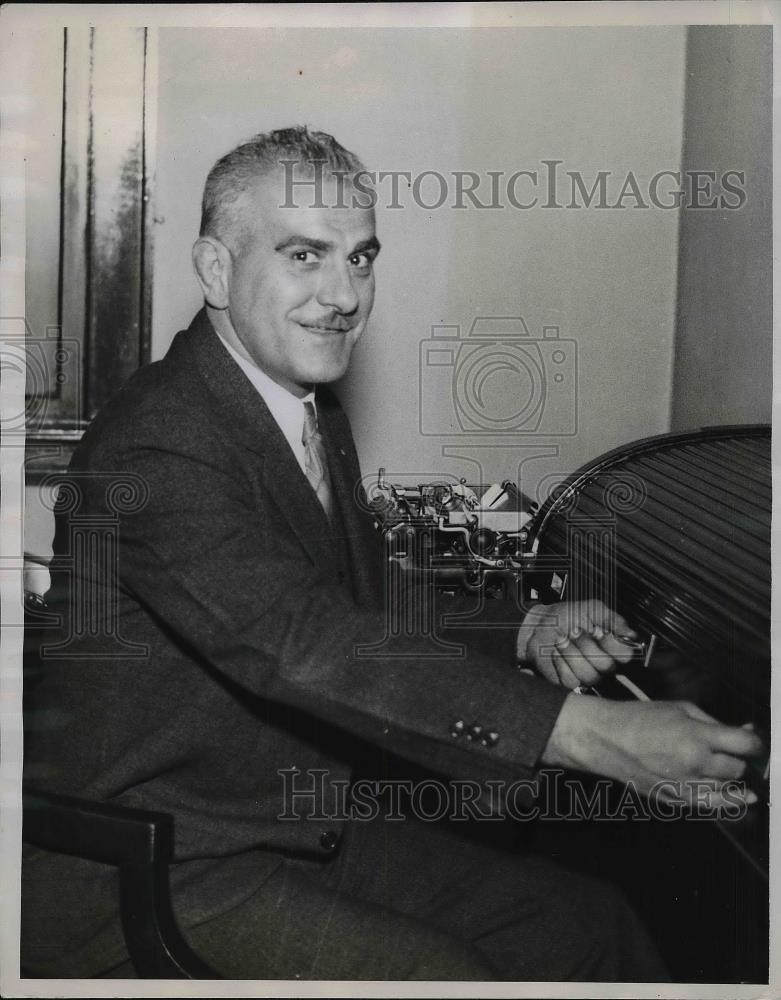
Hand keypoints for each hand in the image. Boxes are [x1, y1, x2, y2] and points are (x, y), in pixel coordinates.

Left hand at [517, 600, 637, 688]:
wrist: (539, 624)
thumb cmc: (566, 616)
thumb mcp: (592, 609)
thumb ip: (613, 620)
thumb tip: (630, 633)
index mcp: (612, 646)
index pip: (626, 655)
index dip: (612, 644)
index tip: (599, 630)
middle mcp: (602, 663)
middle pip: (607, 666)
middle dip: (587, 646)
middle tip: (575, 631)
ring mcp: (587, 674)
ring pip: (589, 675)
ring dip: (571, 653)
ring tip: (562, 639)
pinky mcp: (569, 682)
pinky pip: (571, 680)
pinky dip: (560, 662)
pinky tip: (556, 652)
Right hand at [541, 695, 763, 807]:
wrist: (607, 739)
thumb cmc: (642, 718)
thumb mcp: (680, 708)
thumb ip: (715, 722)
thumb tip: (747, 731)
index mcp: (697, 734)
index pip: (746, 745)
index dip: (757, 745)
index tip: (757, 745)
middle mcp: (694, 762)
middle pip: (739, 770)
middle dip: (742, 762)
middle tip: (738, 756)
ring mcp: (685, 784)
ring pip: (727, 791)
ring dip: (732, 782)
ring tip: (730, 772)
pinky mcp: (675, 798)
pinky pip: (709, 805)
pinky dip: (723, 799)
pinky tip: (732, 795)